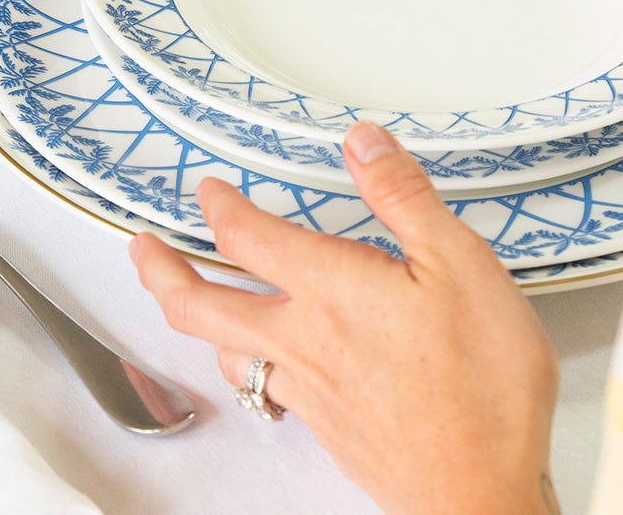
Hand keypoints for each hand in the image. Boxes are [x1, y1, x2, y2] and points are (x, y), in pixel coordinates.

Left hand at [129, 122, 559, 514]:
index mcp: (329, 288)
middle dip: (161, 271)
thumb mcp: (460, 262)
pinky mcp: (327, 429)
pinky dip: (244, 367)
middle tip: (142, 250)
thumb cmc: (479, 385)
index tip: (210, 189)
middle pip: (202, 304)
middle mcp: (304, 339)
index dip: (219, 204)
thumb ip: (403, 196)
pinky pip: (263, 390)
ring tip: (188, 302)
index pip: (246, 235)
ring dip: (196, 321)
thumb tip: (363, 142)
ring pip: (225, 353)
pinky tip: (263, 367)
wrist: (479, 493)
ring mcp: (310, 390)